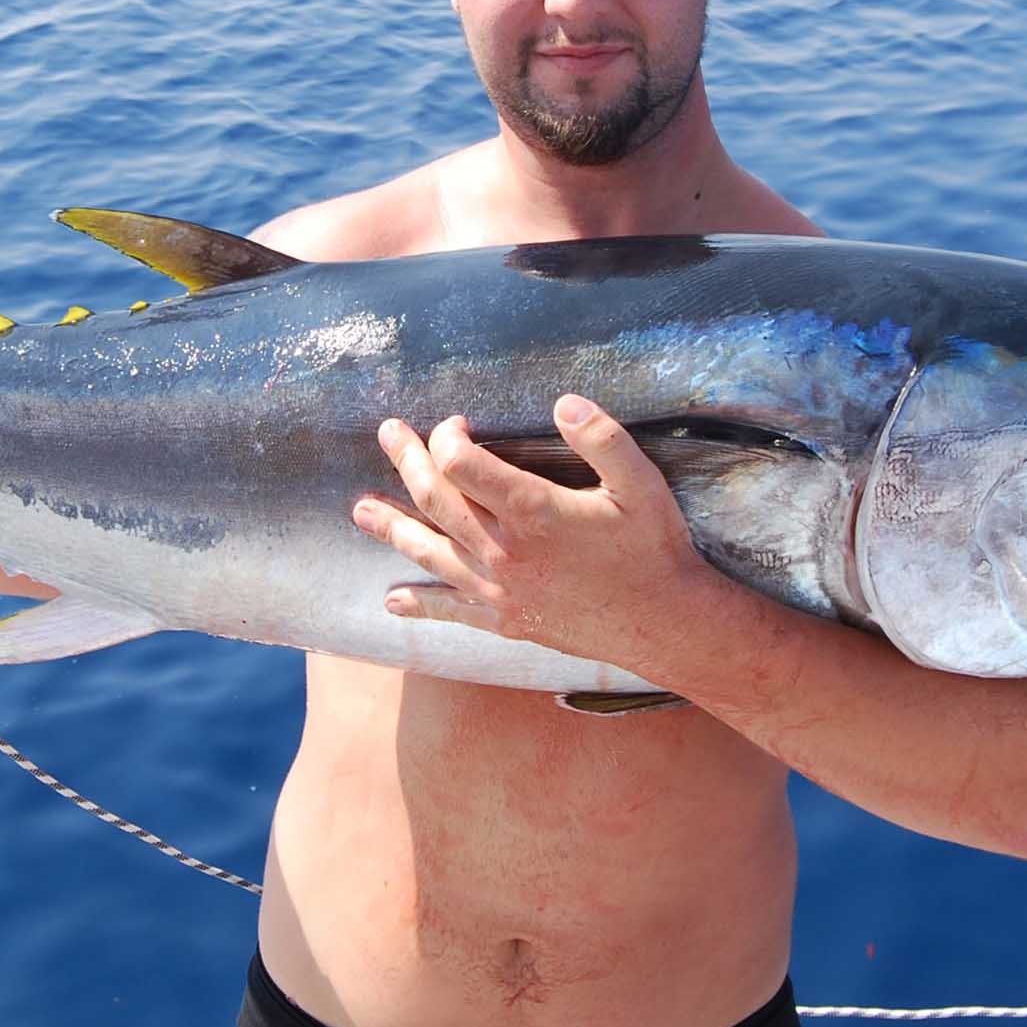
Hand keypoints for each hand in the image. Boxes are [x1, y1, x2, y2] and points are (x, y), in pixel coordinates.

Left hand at [351, 395, 714, 663]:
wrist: (665, 624)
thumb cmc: (653, 548)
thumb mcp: (641, 483)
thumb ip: (602, 438)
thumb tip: (563, 401)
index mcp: (533, 510)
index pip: (463, 465)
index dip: (449, 438)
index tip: (456, 423)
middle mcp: (505, 550)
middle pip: (436, 501)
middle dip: (407, 461)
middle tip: (388, 433)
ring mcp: (501, 589)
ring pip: (430, 553)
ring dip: (392, 528)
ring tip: (361, 510)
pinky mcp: (506, 620)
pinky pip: (452, 612)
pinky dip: (420, 606)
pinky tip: (392, 602)